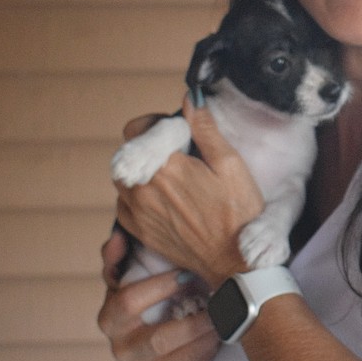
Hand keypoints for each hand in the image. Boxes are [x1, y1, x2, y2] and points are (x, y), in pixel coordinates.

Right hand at [98, 227, 220, 360]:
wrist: (144, 329)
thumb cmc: (138, 294)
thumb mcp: (123, 275)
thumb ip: (117, 257)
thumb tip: (118, 238)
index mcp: (109, 318)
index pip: (130, 301)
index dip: (160, 286)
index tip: (188, 274)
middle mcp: (122, 348)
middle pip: (159, 339)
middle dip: (193, 321)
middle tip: (218, 303)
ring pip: (179, 357)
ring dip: (206, 336)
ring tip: (226, 318)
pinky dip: (208, 350)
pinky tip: (221, 333)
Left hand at [113, 97, 264, 289]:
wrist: (234, 262)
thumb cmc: (239, 213)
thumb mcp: (231, 164)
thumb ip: (205, 129)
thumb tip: (190, 98)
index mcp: (165, 167)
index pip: (137, 129)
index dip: (154, 125)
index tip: (175, 132)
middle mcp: (143, 189)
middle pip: (127, 152)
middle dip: (146, 147)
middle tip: (175, 154)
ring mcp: (138, 213)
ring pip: (122, 179)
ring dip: (139, 171)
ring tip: (168, 176)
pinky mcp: (140, 232)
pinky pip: (123, 205)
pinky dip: (135, 196)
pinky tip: (161, 199)